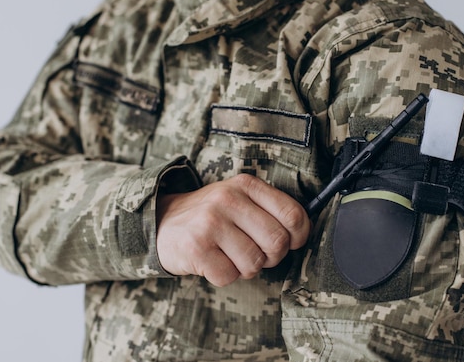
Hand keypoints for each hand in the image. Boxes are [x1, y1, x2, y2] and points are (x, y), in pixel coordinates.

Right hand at [155, 173, 309, 286]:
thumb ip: (270, 211)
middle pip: (277, 242)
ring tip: (231, 256)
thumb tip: (301, 234)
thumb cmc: (212, 216)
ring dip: (246, 269)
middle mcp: (228, 199)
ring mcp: (210, 223)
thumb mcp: (240, 200)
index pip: (293, 214)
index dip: (298, 236)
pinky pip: (228, 276)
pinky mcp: (195, 248)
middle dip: (271, 257)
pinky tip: (213, 261)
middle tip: (255, 253)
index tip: (289, 242)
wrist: (162, 223)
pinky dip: (224, 276)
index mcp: (246, 185)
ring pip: (254, 263)